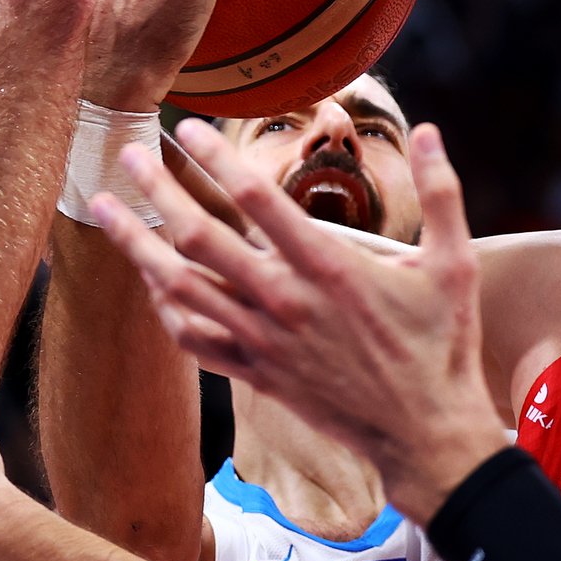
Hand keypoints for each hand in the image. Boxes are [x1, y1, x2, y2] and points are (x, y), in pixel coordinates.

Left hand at [90, 119, 507, 524]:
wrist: (422, 433)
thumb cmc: (440, 345)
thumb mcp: (455, 263)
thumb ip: (443, 192)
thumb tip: (429, 130)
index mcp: (328, 266)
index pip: (258, 199)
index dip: (217, 158)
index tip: (186, 127)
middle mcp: (285, 301)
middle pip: (200, 237)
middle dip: (156, 191)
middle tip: (126, 154)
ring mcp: (265, 340)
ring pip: (181, 287)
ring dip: (138, 245)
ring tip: (105, 210)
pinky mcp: (258, 374)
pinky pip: (195, 340)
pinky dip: (166, 311)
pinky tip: (152, 286)